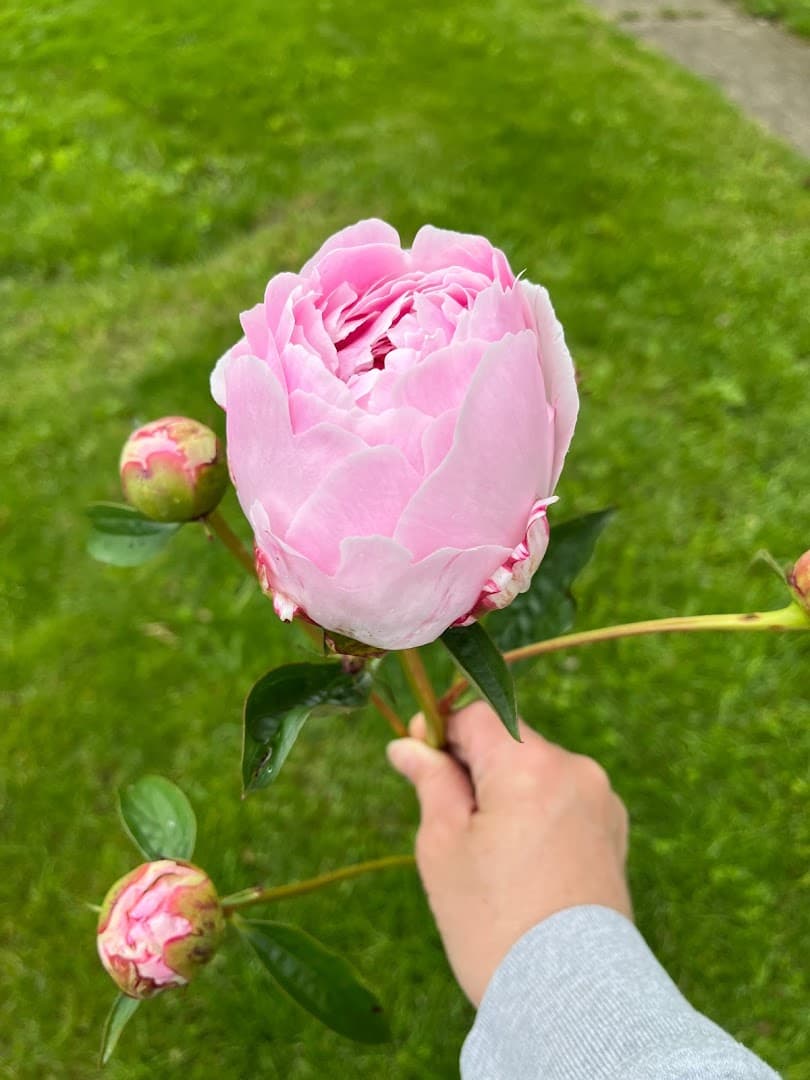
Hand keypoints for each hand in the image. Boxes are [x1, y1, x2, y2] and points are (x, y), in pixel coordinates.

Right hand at [387, 702, 631, 1005]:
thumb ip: (431, 781)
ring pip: (536, 770)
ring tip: (489, 854)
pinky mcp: (613, 829)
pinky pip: (563, 799)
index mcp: (530, 765)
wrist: (568, 998)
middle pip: (509, 741)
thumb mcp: (443, 846)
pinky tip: (521, 862)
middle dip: (475, 768)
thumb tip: (408, 745)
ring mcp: (600, 799)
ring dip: (507, 791)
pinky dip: (537, 813)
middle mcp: (574, 769)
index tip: (419, 759)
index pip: (477, 715)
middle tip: (449, 821)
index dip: (442, 731)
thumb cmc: (493, 923)